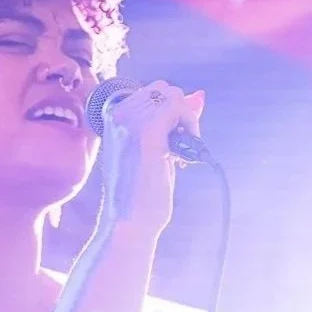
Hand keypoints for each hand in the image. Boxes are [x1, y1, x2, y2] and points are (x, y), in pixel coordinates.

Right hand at [100, 80, 204, 234]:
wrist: (128, 222)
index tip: (174, 139)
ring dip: (186, 120)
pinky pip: (179, 108)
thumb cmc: (140, 193)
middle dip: (179, 112)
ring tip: (181, 151)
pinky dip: (190, 126)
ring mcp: (130, 121)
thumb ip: (172, 122)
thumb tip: (198, 95)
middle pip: (164, 89)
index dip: (170, 111)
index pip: (151, 92)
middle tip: (180, 145)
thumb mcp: (156, 149)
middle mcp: (118, 115)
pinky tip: (183, 153)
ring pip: (173, 95)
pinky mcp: (147, 133)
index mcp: (112, 118)